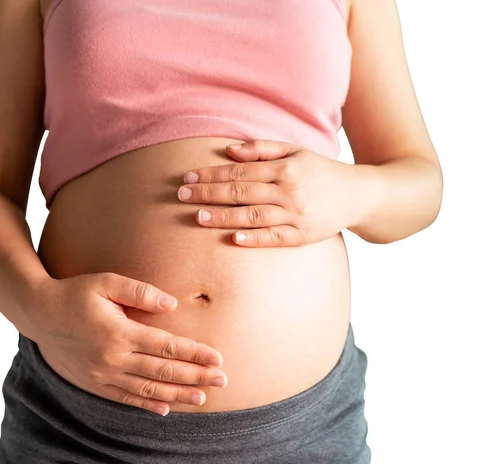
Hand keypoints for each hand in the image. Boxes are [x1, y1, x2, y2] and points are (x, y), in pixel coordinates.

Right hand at [29, 273, 227, 415]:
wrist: (38, 314)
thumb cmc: (74, 293)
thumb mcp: (105, 282)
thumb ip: (139, 291)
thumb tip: (172, 303)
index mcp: (119, 333)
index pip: (167, 347)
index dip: (195, 354)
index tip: (218, 358)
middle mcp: (113, 359)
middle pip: (163, 372)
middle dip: (196, 377)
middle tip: (222, 380)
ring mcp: (102, 375)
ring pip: (148, 390)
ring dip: (177, 396)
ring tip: (202, 399)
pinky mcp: (93, 384)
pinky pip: (124, 399)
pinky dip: (146, 406)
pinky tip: (164, 409)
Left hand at [177, 139, 358, 246]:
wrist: (358, 195)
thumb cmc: (320, 171)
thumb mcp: (295, 151)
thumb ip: (262, 149)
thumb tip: (229, 150)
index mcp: (285, 168)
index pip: (240, 171)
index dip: (211, 174)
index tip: (188, 177)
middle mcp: (289, 191)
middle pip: (241, 192)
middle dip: (208, 194)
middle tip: (182, 195)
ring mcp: (296, 215)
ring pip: (252, 216)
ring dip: (223, 217)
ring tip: (197, 216)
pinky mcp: (302, 237)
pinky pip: (274, 238)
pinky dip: (254, 238)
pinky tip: (233, 238)